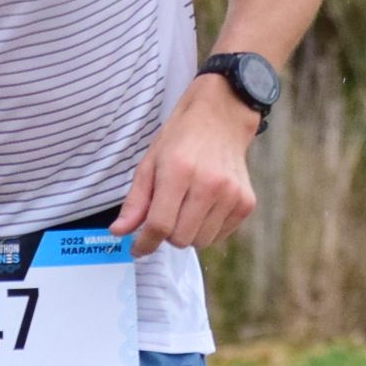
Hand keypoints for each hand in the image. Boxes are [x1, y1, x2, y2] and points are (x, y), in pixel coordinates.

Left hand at [111, 75, 259, 257]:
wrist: (221, 118)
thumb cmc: (181, 139)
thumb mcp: (150, 162)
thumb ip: (135, 201)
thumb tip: (118, 232)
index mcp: (179, 171)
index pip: (159, 225)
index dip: (144, 243)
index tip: (137, 248)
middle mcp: (209, 184)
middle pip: (180, 239)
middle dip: (168, 233)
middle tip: (167, 212)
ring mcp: (231, 194)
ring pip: (201, 242)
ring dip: (189, 232)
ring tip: (188, 206)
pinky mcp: (246, 203)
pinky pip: (220, 236)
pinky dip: (208, 228)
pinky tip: (205, 205)